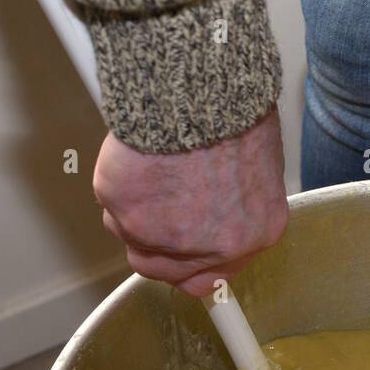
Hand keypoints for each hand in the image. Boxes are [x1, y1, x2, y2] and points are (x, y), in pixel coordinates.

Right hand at [93, 108, 287, 296]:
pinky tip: (136, 157)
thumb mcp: (258, 169)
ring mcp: (163, 235)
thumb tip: (215, 213)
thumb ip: (236, 207)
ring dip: (132, 209)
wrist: (203, 89)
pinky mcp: (126, 211)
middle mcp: (208, 248)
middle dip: (150, 241)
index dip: (185, 265)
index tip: (174, 256)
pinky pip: (111, 204)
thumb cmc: (235, 115)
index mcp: (251, 238)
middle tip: (151, 206)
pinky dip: (118, 183)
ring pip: (129, 235)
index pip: (207, 280)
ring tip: (150, 168)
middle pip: (159, 267)